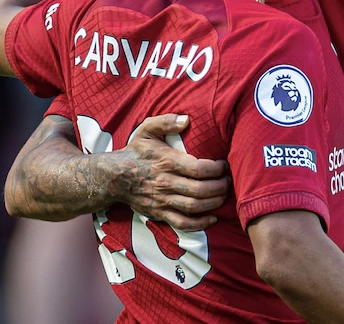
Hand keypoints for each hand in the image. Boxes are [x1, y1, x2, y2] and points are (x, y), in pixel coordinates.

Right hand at [111, 114, 229, 230]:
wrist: (114, 177)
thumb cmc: (136, 151)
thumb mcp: (147, 130)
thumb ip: (166, 121)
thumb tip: (187, 119)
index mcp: (166, 162)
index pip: (198, 168)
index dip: (216, 169)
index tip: (224, 165)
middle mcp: (165, 183)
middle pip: (200, 190)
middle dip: (220, 187)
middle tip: (229, 181)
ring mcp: (162, 200)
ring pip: (194, 207)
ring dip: (214, 203)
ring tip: (225, 195)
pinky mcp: (159, 213)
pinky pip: (182, 223)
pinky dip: (200, 224)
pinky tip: (213, 218)